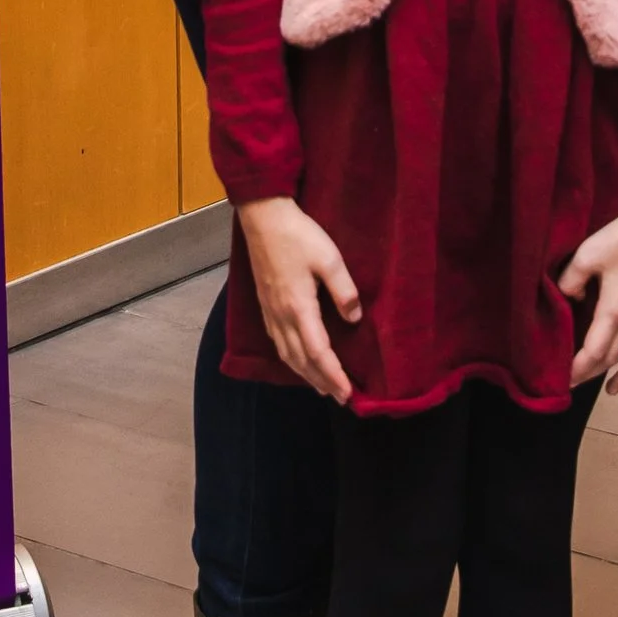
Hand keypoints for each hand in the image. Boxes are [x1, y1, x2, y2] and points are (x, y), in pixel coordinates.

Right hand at [238, 197, 359, 401]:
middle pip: (301, 360)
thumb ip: (343, 291)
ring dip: (305, 374)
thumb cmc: (298, 236)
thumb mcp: (330, 259)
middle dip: (321, 382)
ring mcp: (270, 311)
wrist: (263, 218)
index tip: (348, 393)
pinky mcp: (265, 304)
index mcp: (298, 308)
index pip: (319, 353)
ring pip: (287, 354)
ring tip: (321, 387)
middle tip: (340, 398)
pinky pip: (278, 342)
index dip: (334, 375)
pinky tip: (298, 359)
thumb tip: (354, 320)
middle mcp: (281, 316)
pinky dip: (291, 358)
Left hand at [559, 194, 617, 390]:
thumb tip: (568, 298)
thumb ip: (570, 282)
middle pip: (614, 357)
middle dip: (593, 374)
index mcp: (614, 311)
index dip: (578, 370)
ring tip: (613, 389)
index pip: (594, 352)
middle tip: (576, 384)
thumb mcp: (586, 256)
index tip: (564, 381)